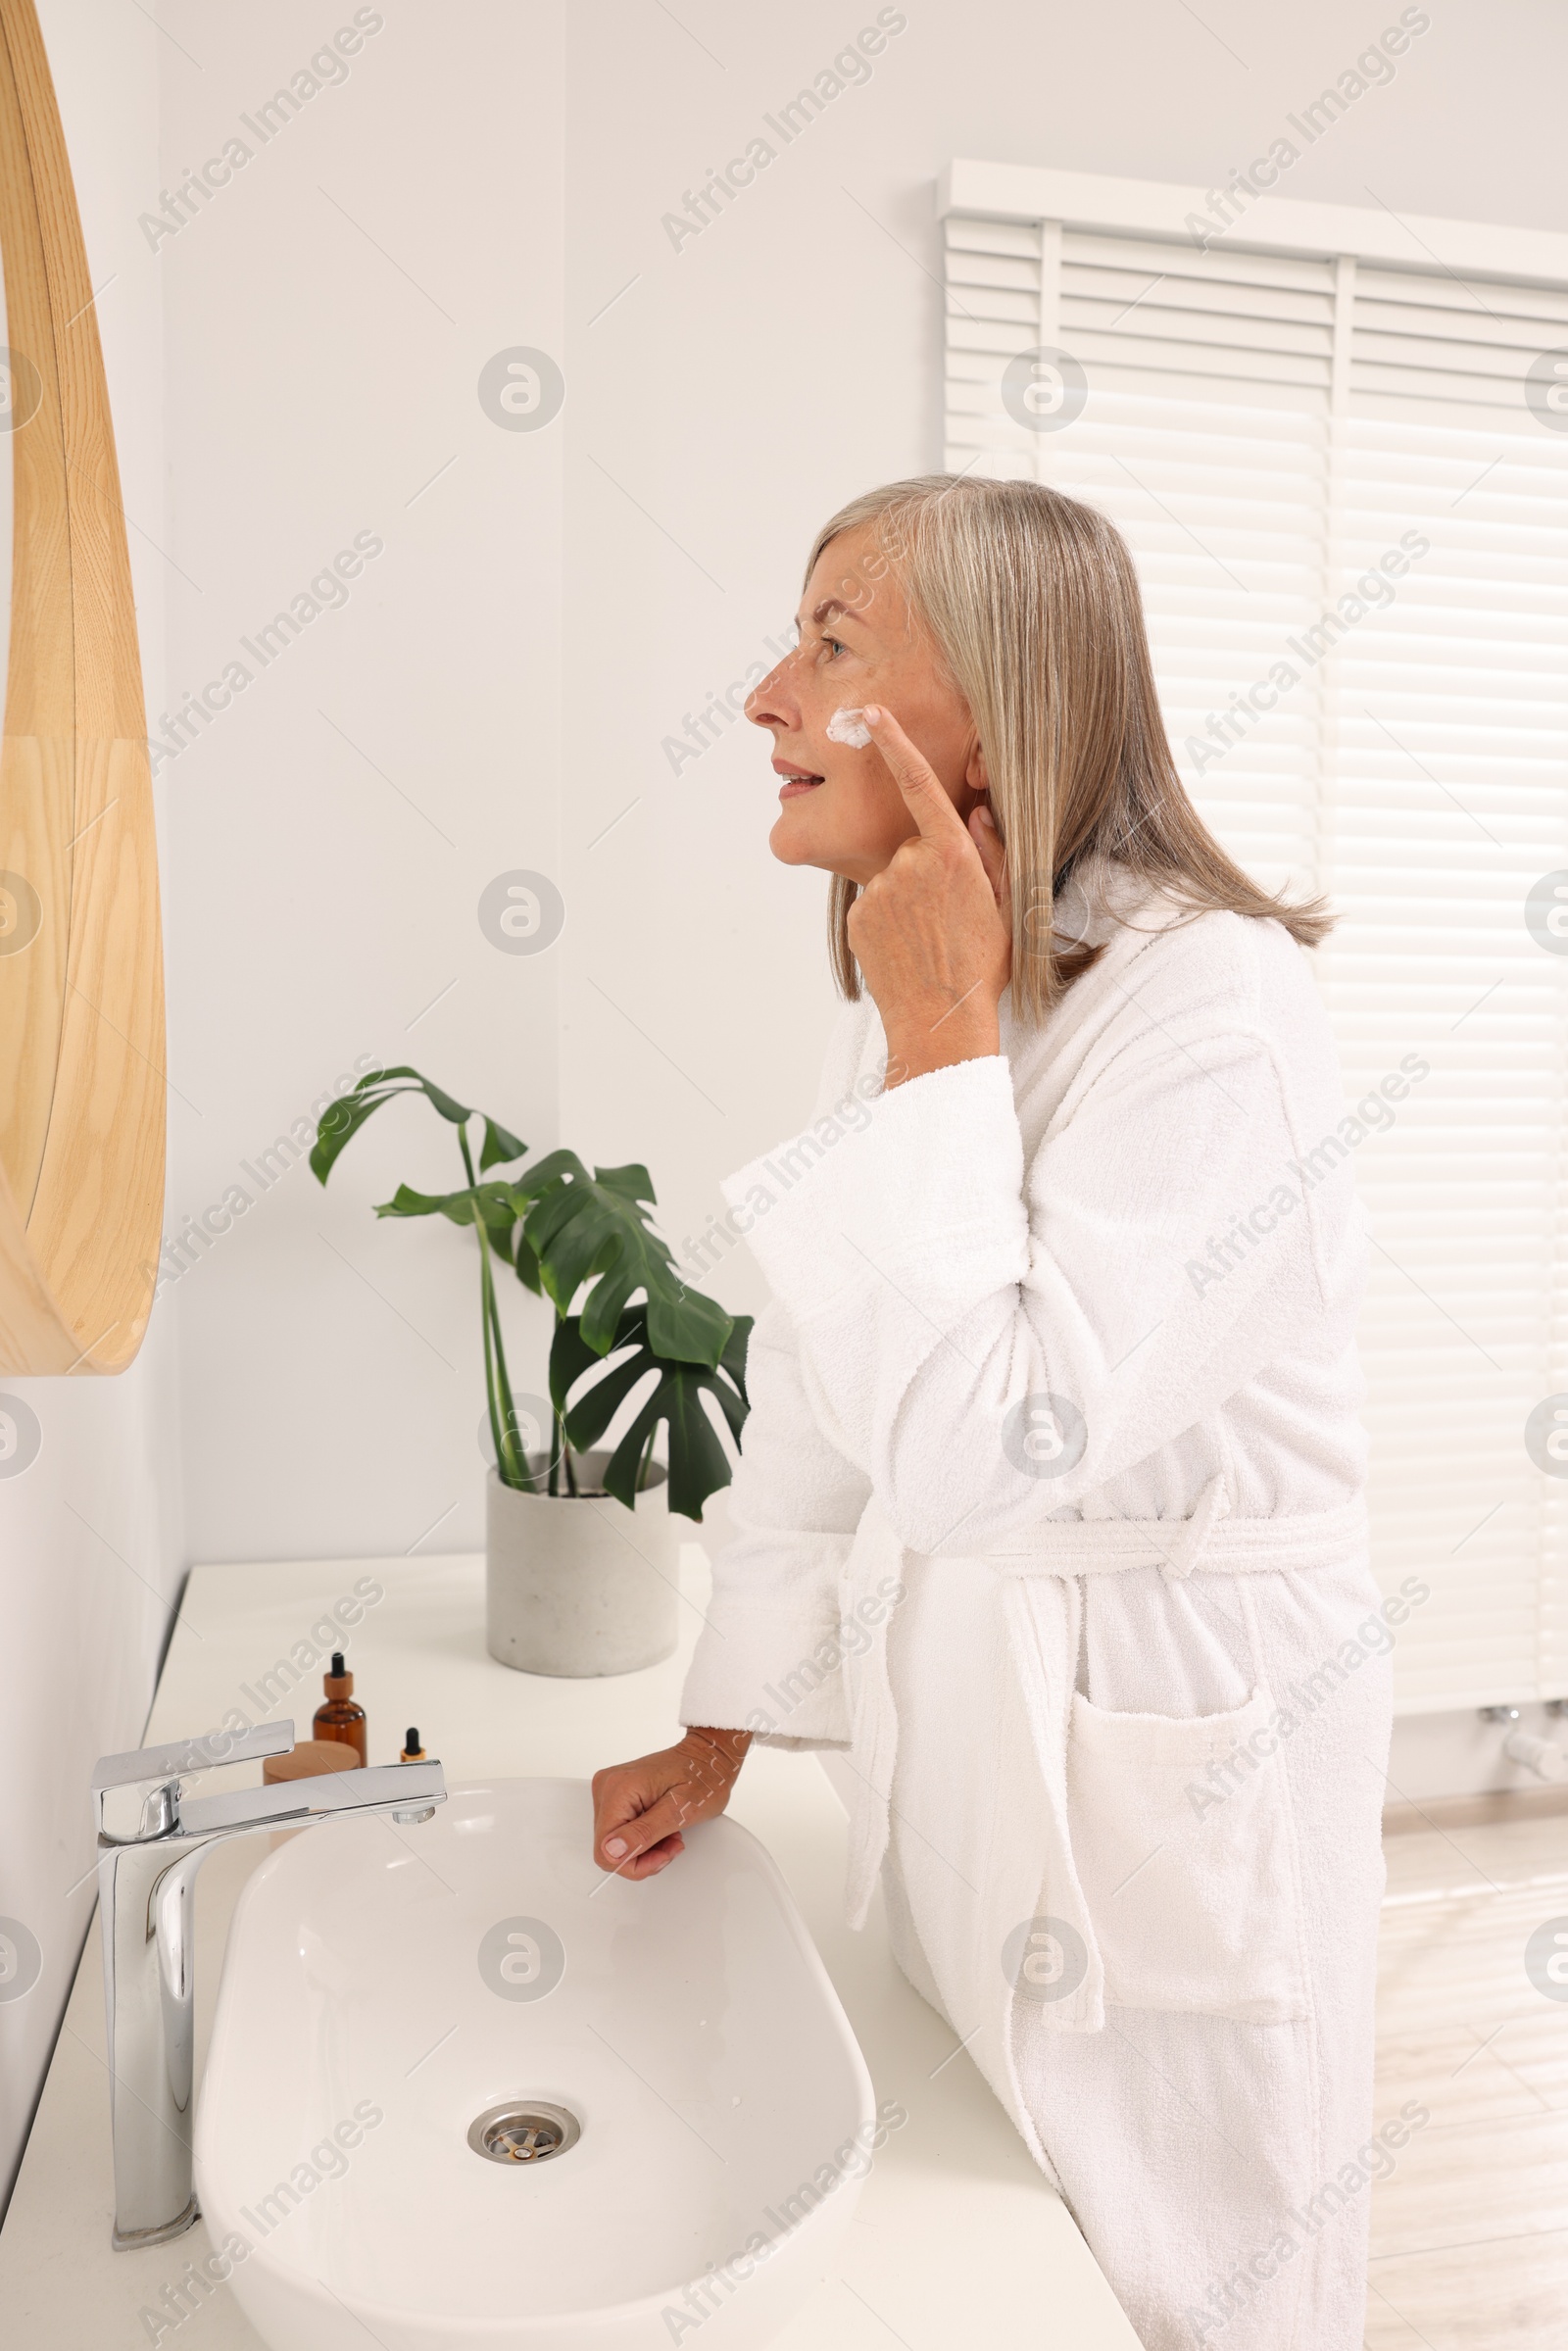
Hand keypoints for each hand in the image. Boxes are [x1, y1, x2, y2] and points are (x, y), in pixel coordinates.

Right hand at [590, 1726, 750, 1879]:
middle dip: (643, 1855)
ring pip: (615, 1843)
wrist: (707, 1757)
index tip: (662, 1855)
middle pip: (609, 1848)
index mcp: (618, 1789)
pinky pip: (621, 1830)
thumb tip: (612, 1851)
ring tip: (670, 1834)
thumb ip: (644, 1832)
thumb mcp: (679, 1810)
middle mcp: (607, 1787)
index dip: (634, 1863)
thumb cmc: (703, 1776)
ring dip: (644, 1847)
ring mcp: (610, 1790)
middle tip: (671, 1843)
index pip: (605, 1851)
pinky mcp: (617, 1796)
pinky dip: (642, 1837)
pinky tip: (662, 1827)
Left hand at [847, 705, 1009, 1085]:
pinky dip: (890, 920)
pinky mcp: (858, 916)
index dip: (894, 743)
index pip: (919, 785)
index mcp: (953, 855)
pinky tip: (908, 948)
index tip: (872, 714)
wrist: (940, 1022)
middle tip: (950, 917)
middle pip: (917, 847)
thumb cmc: (983, 967)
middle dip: (930, 870)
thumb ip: (994, 851)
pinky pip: (876, 904)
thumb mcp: (1007, 908)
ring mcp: (880, 890)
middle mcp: (911, 864)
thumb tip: (975, 812)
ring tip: (931, 939)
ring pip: (895, 877)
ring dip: (910, 898)